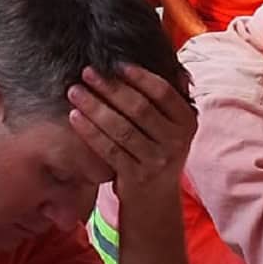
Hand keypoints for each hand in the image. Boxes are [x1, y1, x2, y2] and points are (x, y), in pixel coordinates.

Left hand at [67, 61, 196, 196]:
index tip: (115, 63)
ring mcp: (156, 161)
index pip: (163, 93)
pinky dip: (90, 131)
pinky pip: (109, 149)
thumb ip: (167, 99)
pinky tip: (75, 117)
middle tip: (87, 72)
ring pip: (121, 128)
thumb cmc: (156, 154)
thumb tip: (163, 61)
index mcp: (187, 123)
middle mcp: (176, 142)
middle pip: (139, 108)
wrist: (154, 203)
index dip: (139, 76)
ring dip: (95, 106)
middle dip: (110, 87)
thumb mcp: (170, 128)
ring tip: (75, 91)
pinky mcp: (136, 177)